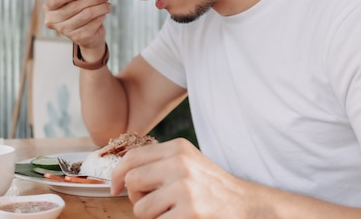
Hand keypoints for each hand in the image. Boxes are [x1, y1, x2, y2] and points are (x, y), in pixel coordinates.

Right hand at [43, 0, 111, 50]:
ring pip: (87, 14)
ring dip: (101, 7)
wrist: (87, 32)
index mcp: (49, 7)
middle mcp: (54, 21)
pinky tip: (103, 14)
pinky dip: (101, 16)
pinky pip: (93, 23)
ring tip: (107, 4)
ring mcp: (66, 31)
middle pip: (75, 6)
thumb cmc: (78, 10)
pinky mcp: (79, 37)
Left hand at [111, 139, 262, 218]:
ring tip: (170, 212)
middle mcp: (180, 164)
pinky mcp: (189, 212)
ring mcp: (184, 188)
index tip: (115, 188)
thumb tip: (122, 175)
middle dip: (135, 197)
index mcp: (177, 149)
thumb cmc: (210, 187)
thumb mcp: (187, 162)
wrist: (246, 205)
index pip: (132, 157)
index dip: (117, 175)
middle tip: (151, 203)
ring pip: (140, 208)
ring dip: (150, 216)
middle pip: (132, 181)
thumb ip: (158, 162)